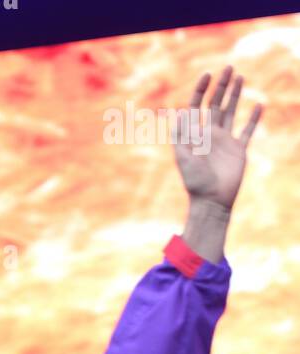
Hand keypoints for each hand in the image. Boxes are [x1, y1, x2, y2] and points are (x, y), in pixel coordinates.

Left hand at [173, 66, 262, 210]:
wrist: (211, 201)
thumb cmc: (195, 182)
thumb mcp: (183, 158)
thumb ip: (181, 136)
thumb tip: (180, 112)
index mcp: (196, 134)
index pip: (198, 105)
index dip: (201, 89)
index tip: (208, 73)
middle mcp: (211, 134)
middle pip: (216, 104)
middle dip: (222, 86)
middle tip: (229, 67)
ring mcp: (225, 141)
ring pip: (231, 112)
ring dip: (235, 95)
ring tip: (240, 77)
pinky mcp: (239, 150)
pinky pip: (247, 131)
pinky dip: (253, 118)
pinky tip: (259, 105)